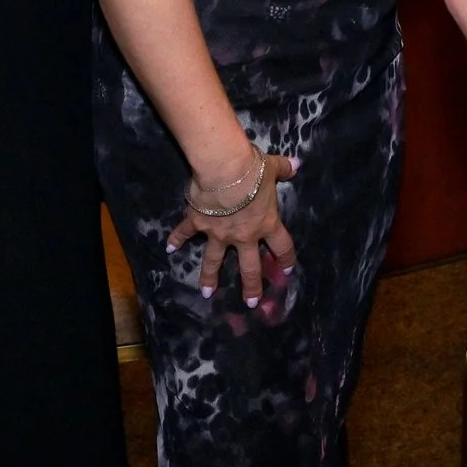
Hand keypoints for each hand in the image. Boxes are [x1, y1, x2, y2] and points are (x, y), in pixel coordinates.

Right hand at [167, 146, 300, 307]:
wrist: (225, 170)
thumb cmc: (253, 171)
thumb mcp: (272, 168)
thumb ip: (284, 169)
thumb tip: (297, 164)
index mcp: (265, 223)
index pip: (281, 245)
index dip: (285, 258)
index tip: (286, 271)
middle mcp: (243, 235)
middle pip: (249, 266)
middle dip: (251, 286)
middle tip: (250, 303)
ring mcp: (219, 233)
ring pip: (214, 260)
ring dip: (210, 277)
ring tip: (207, 293)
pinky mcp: (198, 223)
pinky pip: (185, 234)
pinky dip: (176, 240)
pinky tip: (169, 248)